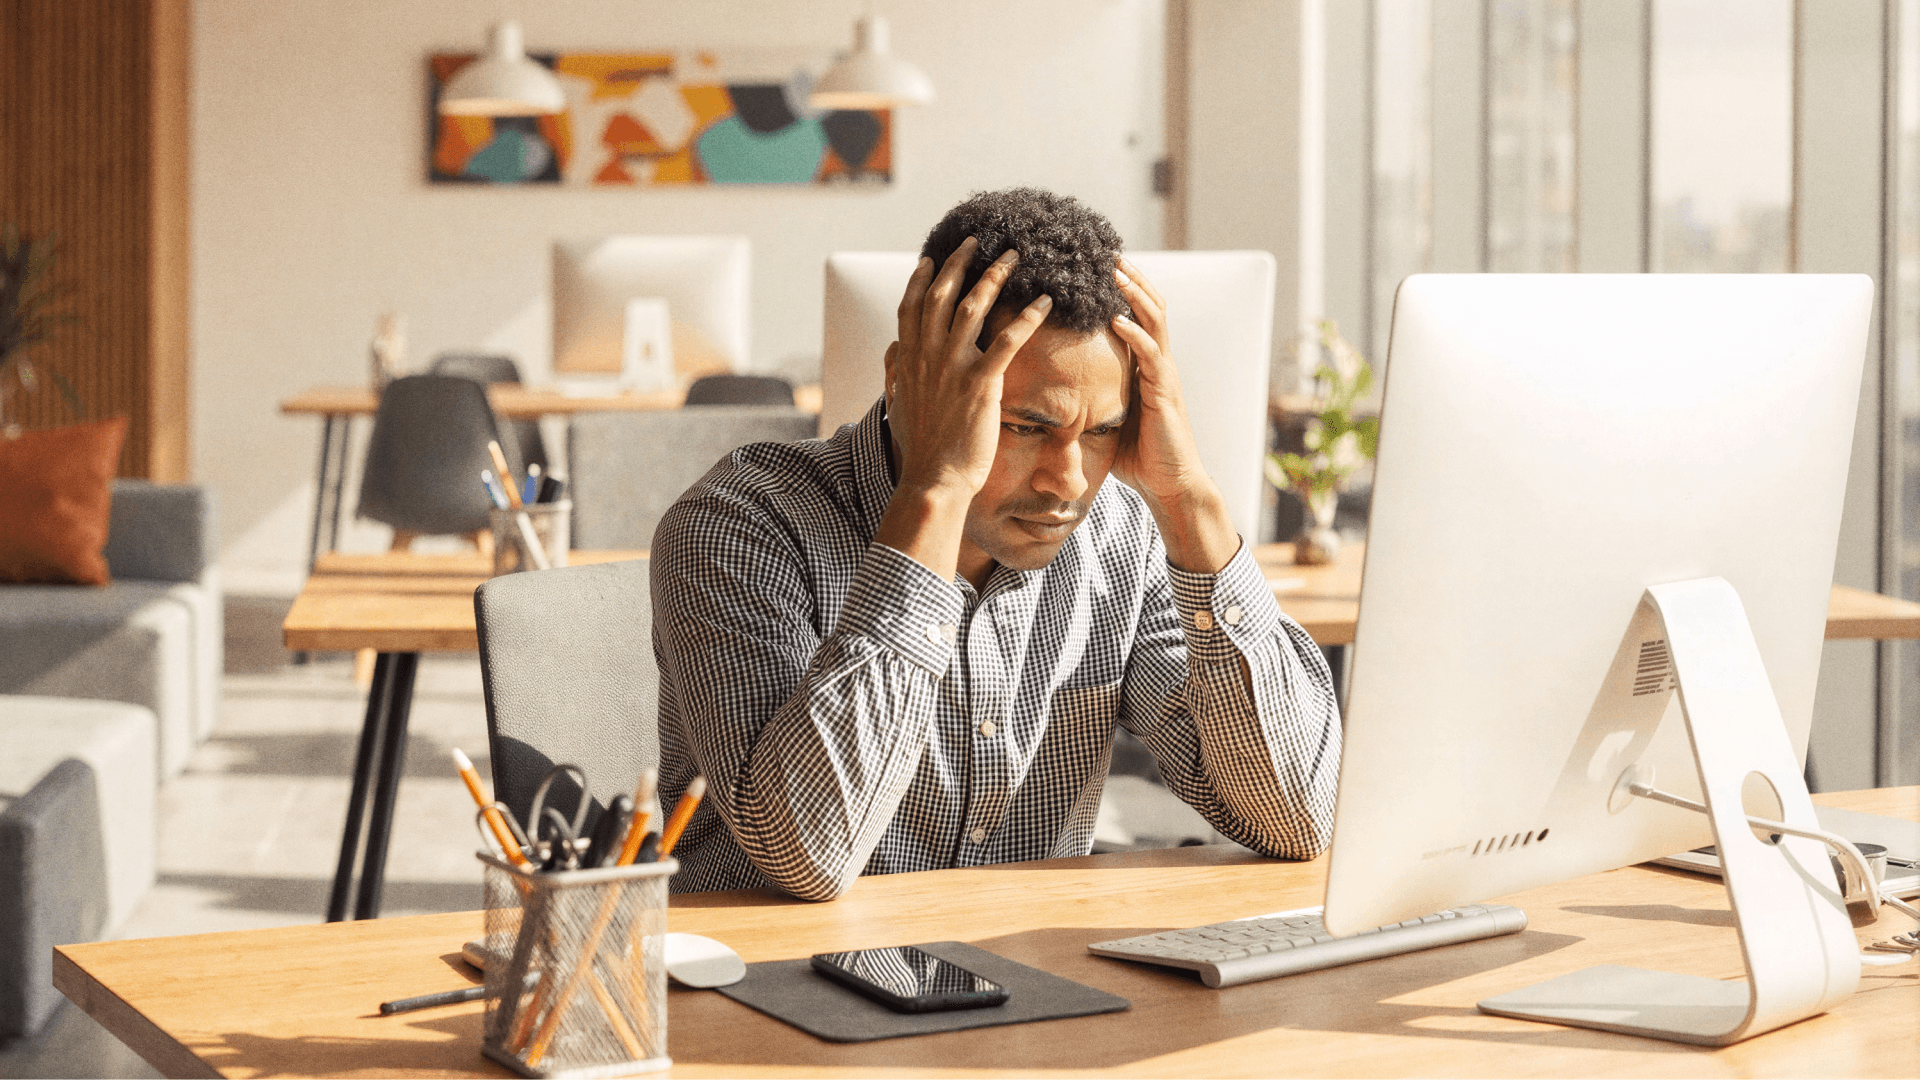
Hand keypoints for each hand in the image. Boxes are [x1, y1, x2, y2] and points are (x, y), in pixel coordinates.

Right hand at [884, 237, 1051, 498]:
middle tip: (979, 241)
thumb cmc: (920, 448)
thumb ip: (894, 373)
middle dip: (960, 263)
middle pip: (942, 294)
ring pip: (973, 308)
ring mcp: (952, 368)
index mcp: (907, 360)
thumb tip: (892, 351)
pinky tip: (1043, 302)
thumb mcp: (896, 405)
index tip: (933, 257)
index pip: (911, 306)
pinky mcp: (980, 384)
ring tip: (1015, 258)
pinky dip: (1026, 318)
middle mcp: (927, 356)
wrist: (934, 479)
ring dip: (995, 277)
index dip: (922, 278)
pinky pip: (1006, 341)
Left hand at [1108, 257, 1238, 571]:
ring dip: (1135, 293)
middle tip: (1106, 250)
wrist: (1170, 485)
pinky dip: (1136, 334)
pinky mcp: (1165, 393)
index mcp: (1144, 365)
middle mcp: (1158, 363)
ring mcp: (1164, 375)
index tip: (1096, 264)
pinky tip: (1118, 319)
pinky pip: (1152, 356)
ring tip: (1115, 270)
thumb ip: (1093, 395)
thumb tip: (1054, 388)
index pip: (1135, 313)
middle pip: (1149, 305)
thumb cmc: (1138, 455)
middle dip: (1129, 276)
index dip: (1120, 288)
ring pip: (1155, 321)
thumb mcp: (1109, 417)